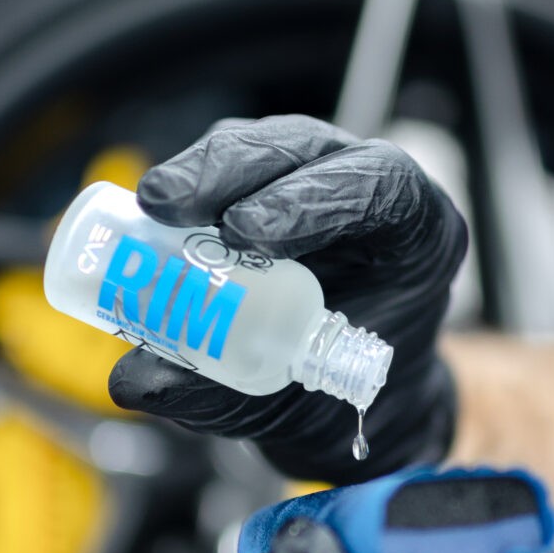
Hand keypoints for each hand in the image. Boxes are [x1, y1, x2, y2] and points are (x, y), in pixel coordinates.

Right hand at [107, 115, 467, 482]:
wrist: (338, 396)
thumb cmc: (336, 394)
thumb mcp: (292, 406)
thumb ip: (220, 395)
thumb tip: (134, 379)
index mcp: (418, 236)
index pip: (381, 187)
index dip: (312, 198)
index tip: (243, 233)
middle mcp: (375, 190)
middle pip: (308, 149)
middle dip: (233, 170)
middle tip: (169, 207)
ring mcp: (323, 176)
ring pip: (266, 146)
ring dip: (204, 170)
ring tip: (154, 206)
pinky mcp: (276, 180)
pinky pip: (234, 165)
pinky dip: (192, 184)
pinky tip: (156, 210)